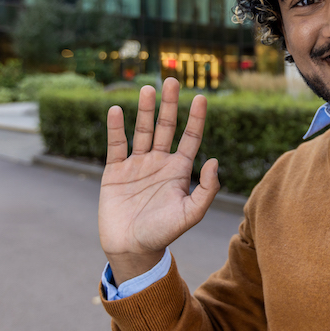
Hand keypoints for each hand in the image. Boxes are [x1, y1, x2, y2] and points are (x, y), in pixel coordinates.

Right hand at [98, 77, 219, 283]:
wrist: (132, 250)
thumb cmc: (164, 233)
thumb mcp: (191, 214)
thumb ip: (206, 190)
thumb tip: (214, 160)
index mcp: (179, 170)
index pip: (190, 137)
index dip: (195, 117)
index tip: (200, 97)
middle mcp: (159, 162)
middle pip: (165, 126)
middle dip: (169, 104)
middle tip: (171, 80)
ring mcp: (137, 165)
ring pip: (141, 131)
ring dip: (144, 110)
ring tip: (147, 88)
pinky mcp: (115, 172)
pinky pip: (116, 145)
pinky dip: (115, 128)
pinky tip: (115, 110)